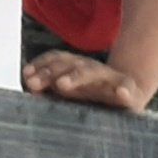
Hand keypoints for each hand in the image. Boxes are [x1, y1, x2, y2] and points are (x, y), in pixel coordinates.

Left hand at [22, 51, 146, 111]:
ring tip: (62, 84)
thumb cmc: (95, 97)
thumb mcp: (70, 93)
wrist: (131, 97)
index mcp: (76, 69)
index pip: (57, 59)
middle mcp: (91, 70)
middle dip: (50, 72)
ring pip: (92, 72)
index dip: (41, 65)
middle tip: (33, 83)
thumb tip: (30, 87)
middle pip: (70, 64)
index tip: (26, 75)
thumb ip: (50, 89)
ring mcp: (110, 80)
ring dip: (76, 76)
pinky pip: (126, 88)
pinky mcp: (129, 92)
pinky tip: (121, 94)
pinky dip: (124, 90)